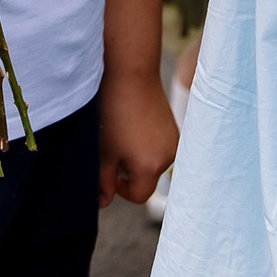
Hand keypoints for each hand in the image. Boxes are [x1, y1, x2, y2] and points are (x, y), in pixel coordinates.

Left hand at [97, 68, 179, 209]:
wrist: (130, 73)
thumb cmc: (113, 113)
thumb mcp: (102, 151)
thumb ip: (103, 181)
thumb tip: (103, 202)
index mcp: (150, 167)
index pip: (138, 196)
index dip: (121, 189)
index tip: (109, 169)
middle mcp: (168, 158)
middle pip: (148, 180)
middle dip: (130, 172)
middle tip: (113, 149)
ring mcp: (174, 142)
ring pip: (153, 163)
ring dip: (138, 158)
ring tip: (123, 134)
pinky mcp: (174, 128)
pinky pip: (160, 147)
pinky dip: (147, 144)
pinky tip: (133, 124)